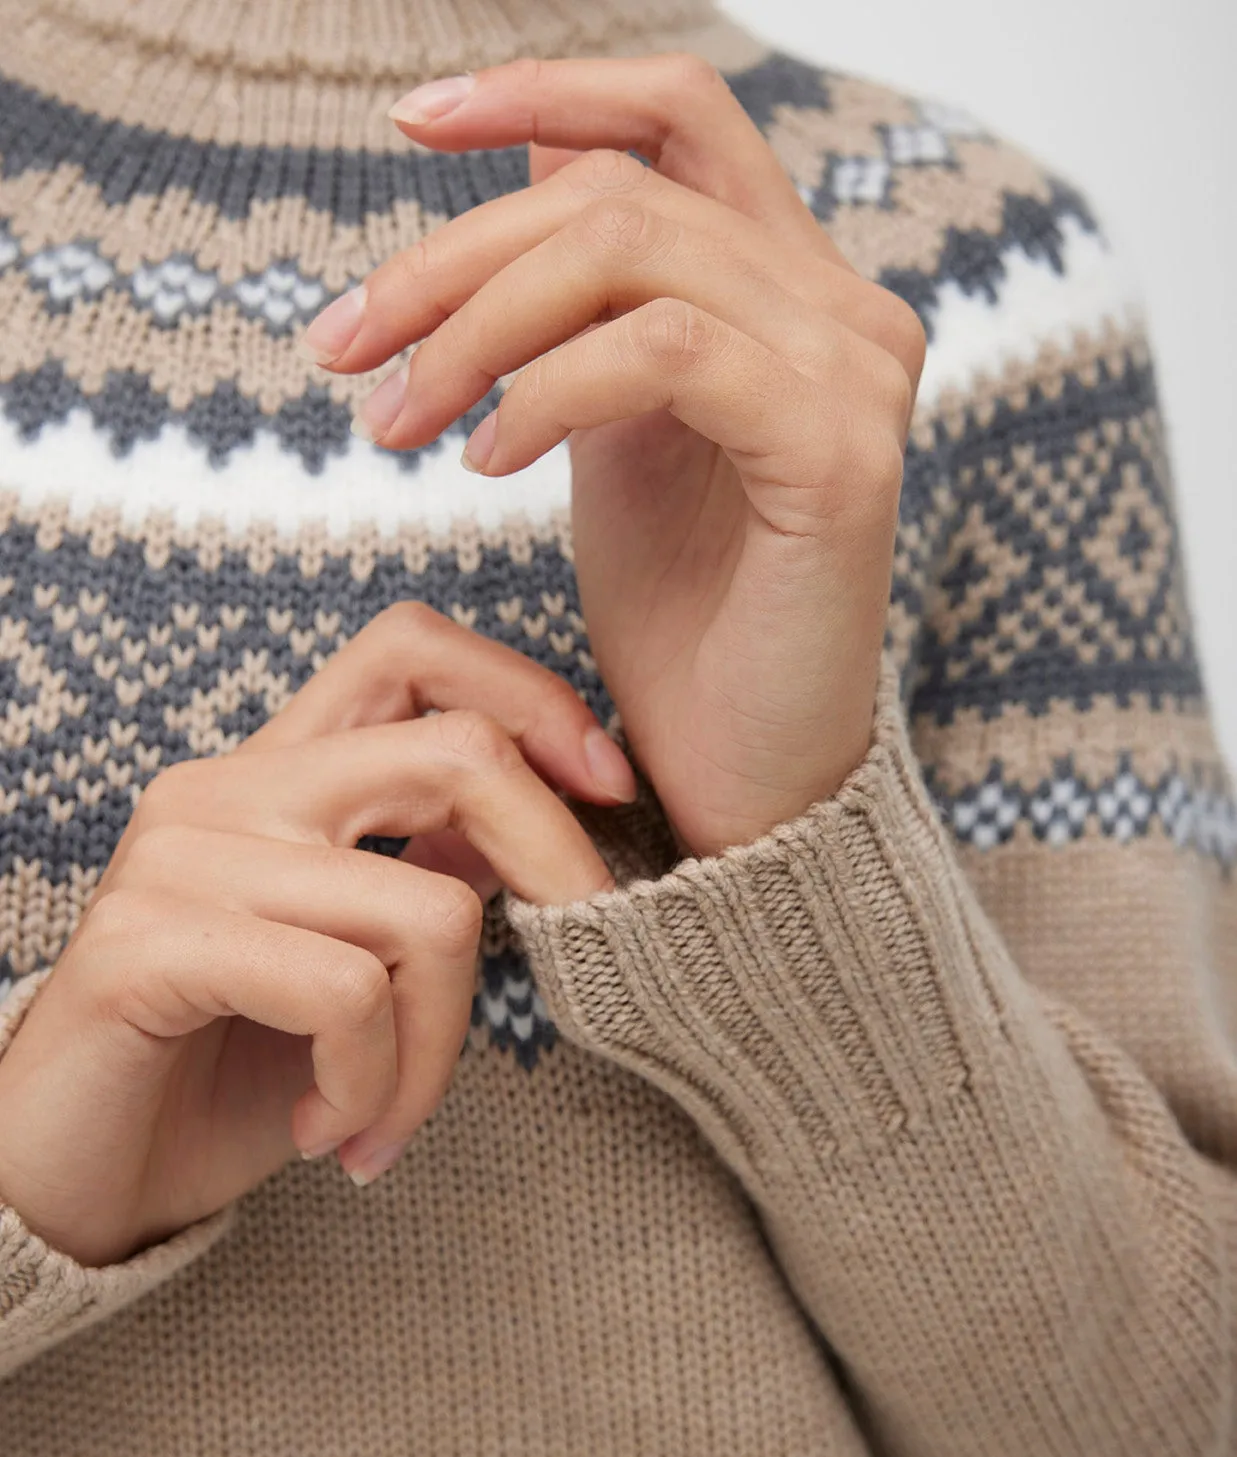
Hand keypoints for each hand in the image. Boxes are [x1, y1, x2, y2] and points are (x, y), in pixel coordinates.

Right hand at [0, 606, 630, 1265]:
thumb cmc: (220, 1076)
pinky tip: (323, 1132)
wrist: (71, 1182)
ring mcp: (182, 856)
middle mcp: (226, 789)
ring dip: (436, 1052)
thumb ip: (420, 880)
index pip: (411, 649)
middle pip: (456, 754)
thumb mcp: (350, 971)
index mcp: (277, 776)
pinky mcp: (149, 942)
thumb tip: (533, 829)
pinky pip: (345, 994)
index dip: (531, 696)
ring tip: (381, 1120)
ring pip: (426, 915)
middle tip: (575, 970)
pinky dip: (370, 1086)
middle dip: (556, 867)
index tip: (611, 788)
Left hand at [303, 54, 926, 859]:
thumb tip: (521, 185)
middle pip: (618, 191)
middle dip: (452, 260)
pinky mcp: (839, 451)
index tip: (410, 120)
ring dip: (479, 327)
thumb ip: (584, 311)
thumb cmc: (676, 625)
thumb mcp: (609, 435)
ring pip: (634, 253)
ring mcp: (852, 371)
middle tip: (347, 347)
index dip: (545, 90)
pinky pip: (669, 351)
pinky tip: (489, 461)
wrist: (740, 778)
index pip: (677, 118)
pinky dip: (554, 389)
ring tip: (400, 420)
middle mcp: (840, 307)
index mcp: (789, 290)